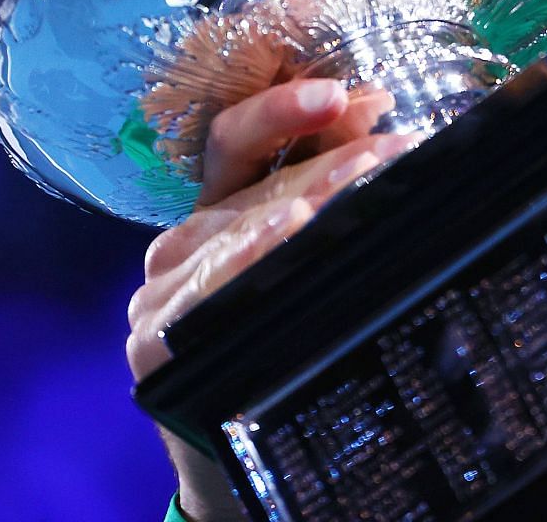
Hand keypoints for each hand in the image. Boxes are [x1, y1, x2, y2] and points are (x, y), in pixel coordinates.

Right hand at [126, 76, 408, 521]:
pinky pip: (207, 288)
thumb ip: (334, 176)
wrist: (247, 451)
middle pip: (256, 184)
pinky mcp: (152, 340)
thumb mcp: (317, 249)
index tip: (342, 94)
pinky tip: (288, 234)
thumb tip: (370, 105)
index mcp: (219, 208)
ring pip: (238, 229)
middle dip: (334, 162)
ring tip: (362, 182)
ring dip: (308, 201)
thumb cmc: (291, 340)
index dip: (285, 110)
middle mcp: (182, 239)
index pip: (240, 138)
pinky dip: (251, 256)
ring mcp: (159, 290)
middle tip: (395, 150)